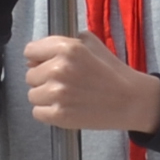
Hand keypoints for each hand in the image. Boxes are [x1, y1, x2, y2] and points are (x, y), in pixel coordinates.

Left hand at [21, 31, 159, 133]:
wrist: (130, 101)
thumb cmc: (112, 72)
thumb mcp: (91, 44)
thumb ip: (64, 43)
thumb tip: (35, 58)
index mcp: (67, 48)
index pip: (30, 51)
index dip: (38, 58)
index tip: (46, 63)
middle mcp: (59, 69)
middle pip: (30, 75)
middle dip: (43, 78)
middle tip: (65, 82)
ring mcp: (58, 93)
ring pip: (32, 95)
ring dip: (45, 97)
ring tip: (66, 96)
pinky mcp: (59, 115)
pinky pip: (37, 112)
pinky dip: (48, 112)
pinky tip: (65, 108)